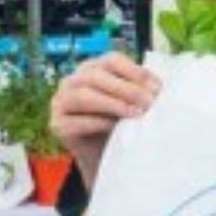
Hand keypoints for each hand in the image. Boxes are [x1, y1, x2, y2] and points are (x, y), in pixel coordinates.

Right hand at [48, 53, 158, 188]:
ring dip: (113, 104)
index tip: (156, 87)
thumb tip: (158, 89)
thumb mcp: (130, 103)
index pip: (111, 60)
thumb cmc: (119, 123)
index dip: (134, 71)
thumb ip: (139, 91)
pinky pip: (76, 121)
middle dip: (126, 89)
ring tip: (136, 113)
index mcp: (92, 68)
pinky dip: (98, 123)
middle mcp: (73, 80)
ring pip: (83, 95)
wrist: (103, 155)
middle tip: (149, 102)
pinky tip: (115, 127)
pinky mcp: (57, 124)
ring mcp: (60, 101)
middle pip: (96, 76)